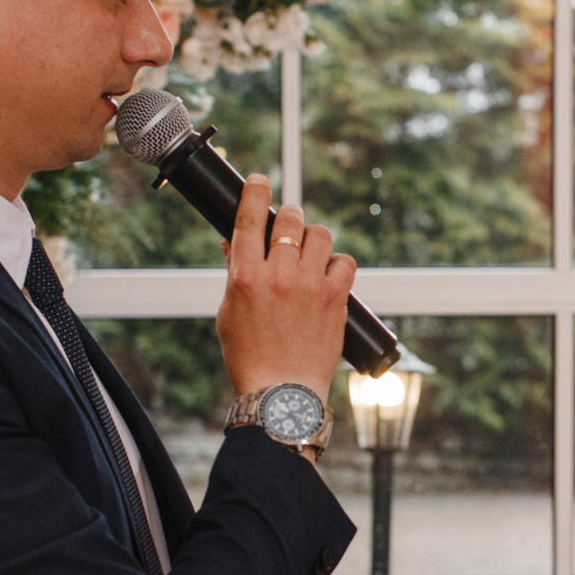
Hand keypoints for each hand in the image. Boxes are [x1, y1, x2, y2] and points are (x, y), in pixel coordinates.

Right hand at [216, 174, 351, 400]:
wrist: (282, 395)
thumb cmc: (250, 358)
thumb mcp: (228, 313)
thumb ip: (234, 274)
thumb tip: (234, 243)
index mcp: (245, 276)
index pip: (249, 217)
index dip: (255, 190)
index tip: (260, 180)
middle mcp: (278, 275)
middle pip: (289, 220)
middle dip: (287, 217)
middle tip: (286, 227)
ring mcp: (309, 286)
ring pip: (320, 235)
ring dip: (313, 238)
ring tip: (308, 253)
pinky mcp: (335, 299)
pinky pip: (345, 262)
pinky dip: (338, 264)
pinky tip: (329, 275)